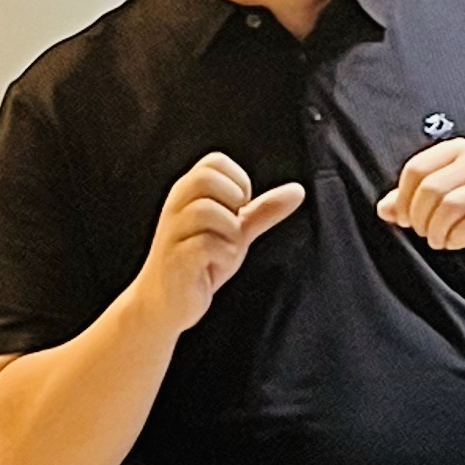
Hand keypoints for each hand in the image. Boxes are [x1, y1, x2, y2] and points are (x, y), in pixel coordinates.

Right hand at [134, 152, 306, 335]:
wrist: (166, 303)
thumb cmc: (200, 261)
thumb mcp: (236, 230)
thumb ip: (263, 210)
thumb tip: (298, 190)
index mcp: (188, 193)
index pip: (215, 161)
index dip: (238, 181)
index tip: (238, 209)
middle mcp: (176, 207)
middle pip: (206, 178)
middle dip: (233, 200)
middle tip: (233, 226)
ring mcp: (172, 233)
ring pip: (208, 211)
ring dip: (230, 233)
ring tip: (225, 250)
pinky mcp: (175, 259)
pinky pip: (206, 245)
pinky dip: (223, 256)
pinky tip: (215, 267)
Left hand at [378, 138, 464, 263]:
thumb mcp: (440, 200)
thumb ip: (409, 200)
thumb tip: (384, 209)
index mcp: (457, 150)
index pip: (416, 168)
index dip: (403, 198)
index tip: (405, 218)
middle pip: (430, 189)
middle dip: (420, 218)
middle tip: (424, 233)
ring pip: (449, 206)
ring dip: (437, 231)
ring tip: (440, 239)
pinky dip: (457, 237)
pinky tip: (459, 241)